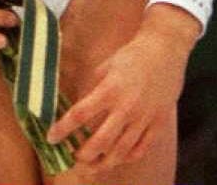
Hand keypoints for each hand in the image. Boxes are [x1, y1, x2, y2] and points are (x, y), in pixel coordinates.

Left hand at [46, 5, 195, 170]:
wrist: (165, 51)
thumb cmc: (131, 56)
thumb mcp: (104, 68)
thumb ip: (92, 90)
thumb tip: (78, 109)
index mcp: (109, 90)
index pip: (80, 115)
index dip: (63, 129)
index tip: (51, 138)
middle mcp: (127, 107)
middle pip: (101, 140)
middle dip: (83, 154)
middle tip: (72, 157)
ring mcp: (144, 118)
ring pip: (122, 150)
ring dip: (104, 162)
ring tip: (91, 165)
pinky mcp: (158, 123)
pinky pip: (142, 147)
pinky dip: (127, 156)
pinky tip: (117, 158)